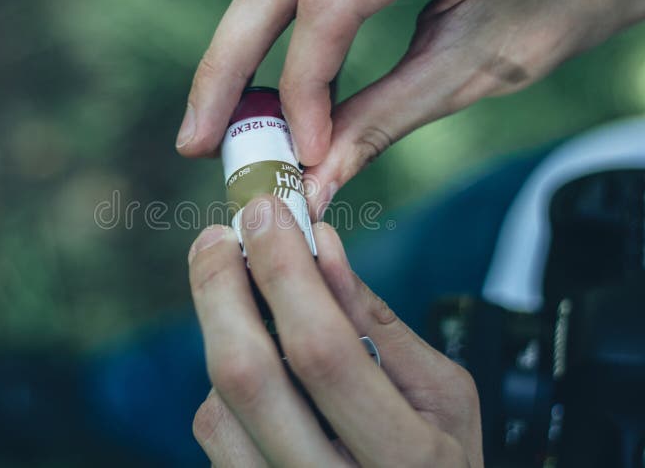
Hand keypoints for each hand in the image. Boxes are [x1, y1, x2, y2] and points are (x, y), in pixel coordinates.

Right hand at [176, 0, 644, 215]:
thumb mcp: (485, 64)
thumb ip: (388, 118)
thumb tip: (316, 179)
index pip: (332, 1)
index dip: (305, 87)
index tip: (304, 157)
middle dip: (226, 67)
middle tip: (197, 140)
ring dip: (237, 48)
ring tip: (218, 119)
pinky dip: (269, 27)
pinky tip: (255, 77)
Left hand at [187, 196, 482, 466]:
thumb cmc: (440, 463)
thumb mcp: (441, 394)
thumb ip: (378, 323)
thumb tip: (320, 246)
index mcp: (406, 458)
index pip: (321, 348)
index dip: (284, 270)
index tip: (266, 214)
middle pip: (245, 376)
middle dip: (220, 289)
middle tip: (217, 240)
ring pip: (217, 408)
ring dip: (226, 341)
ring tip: (254, 314)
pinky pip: (216, 436)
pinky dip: (226, 388)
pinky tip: (262, 373)